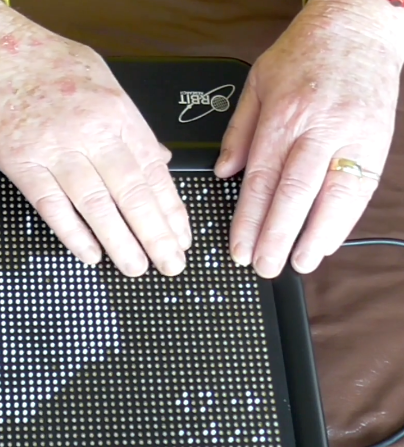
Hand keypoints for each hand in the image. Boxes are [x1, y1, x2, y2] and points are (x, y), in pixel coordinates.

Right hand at [0, 1, 189, 276]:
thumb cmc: (43, 62)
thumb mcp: (103, 79)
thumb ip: (130, 123)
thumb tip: (154, 158)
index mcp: (115, 111)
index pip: (152, 169)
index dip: (169, 208)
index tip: (180, 236)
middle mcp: (88, 131)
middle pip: (130, 192)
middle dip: (154, 234)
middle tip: (169, 263)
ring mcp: (53, 149)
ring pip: (94, 205)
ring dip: (118, 242)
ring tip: (135, 267)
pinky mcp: (21, 163)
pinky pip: (51, 206)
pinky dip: (72, 234)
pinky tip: (89, 253)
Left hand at [215, 0, 403, 277]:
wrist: (358, 26)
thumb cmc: (305, 53)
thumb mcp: (257, 82)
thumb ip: (238, 131)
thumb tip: (222, 173)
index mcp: (284, 115)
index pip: (261, 179)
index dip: (249, 220)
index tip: (239, 248)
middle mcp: (319, 128)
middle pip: (295, 193)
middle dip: (277, 236)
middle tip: (263, 267)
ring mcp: (353, 135)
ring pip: (334, 195)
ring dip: (315, 235)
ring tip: (298, 263)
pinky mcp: (377, 140)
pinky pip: (361, 187)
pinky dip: (345, 218)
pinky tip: (329, 240)